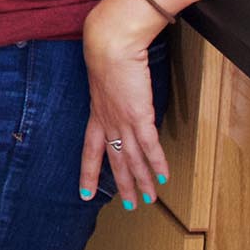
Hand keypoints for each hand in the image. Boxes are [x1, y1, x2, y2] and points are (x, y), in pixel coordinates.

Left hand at [79, 0, 169, 208]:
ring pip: (132, 159)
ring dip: (142, 181)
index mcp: (96, 114)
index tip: (85, 193)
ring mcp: (122, 121)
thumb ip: (111, 91)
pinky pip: (149, 146)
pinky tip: (164, 177)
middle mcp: (107, 122)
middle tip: (129, 206)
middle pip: (115, 161)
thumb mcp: (104, 77)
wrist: (110, 43)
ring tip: (148, 200)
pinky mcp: (139, 115)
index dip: (89, 172)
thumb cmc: (107, 52)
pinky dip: (157, 163)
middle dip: (122, 185)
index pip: (89, 150)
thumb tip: (120, 94)